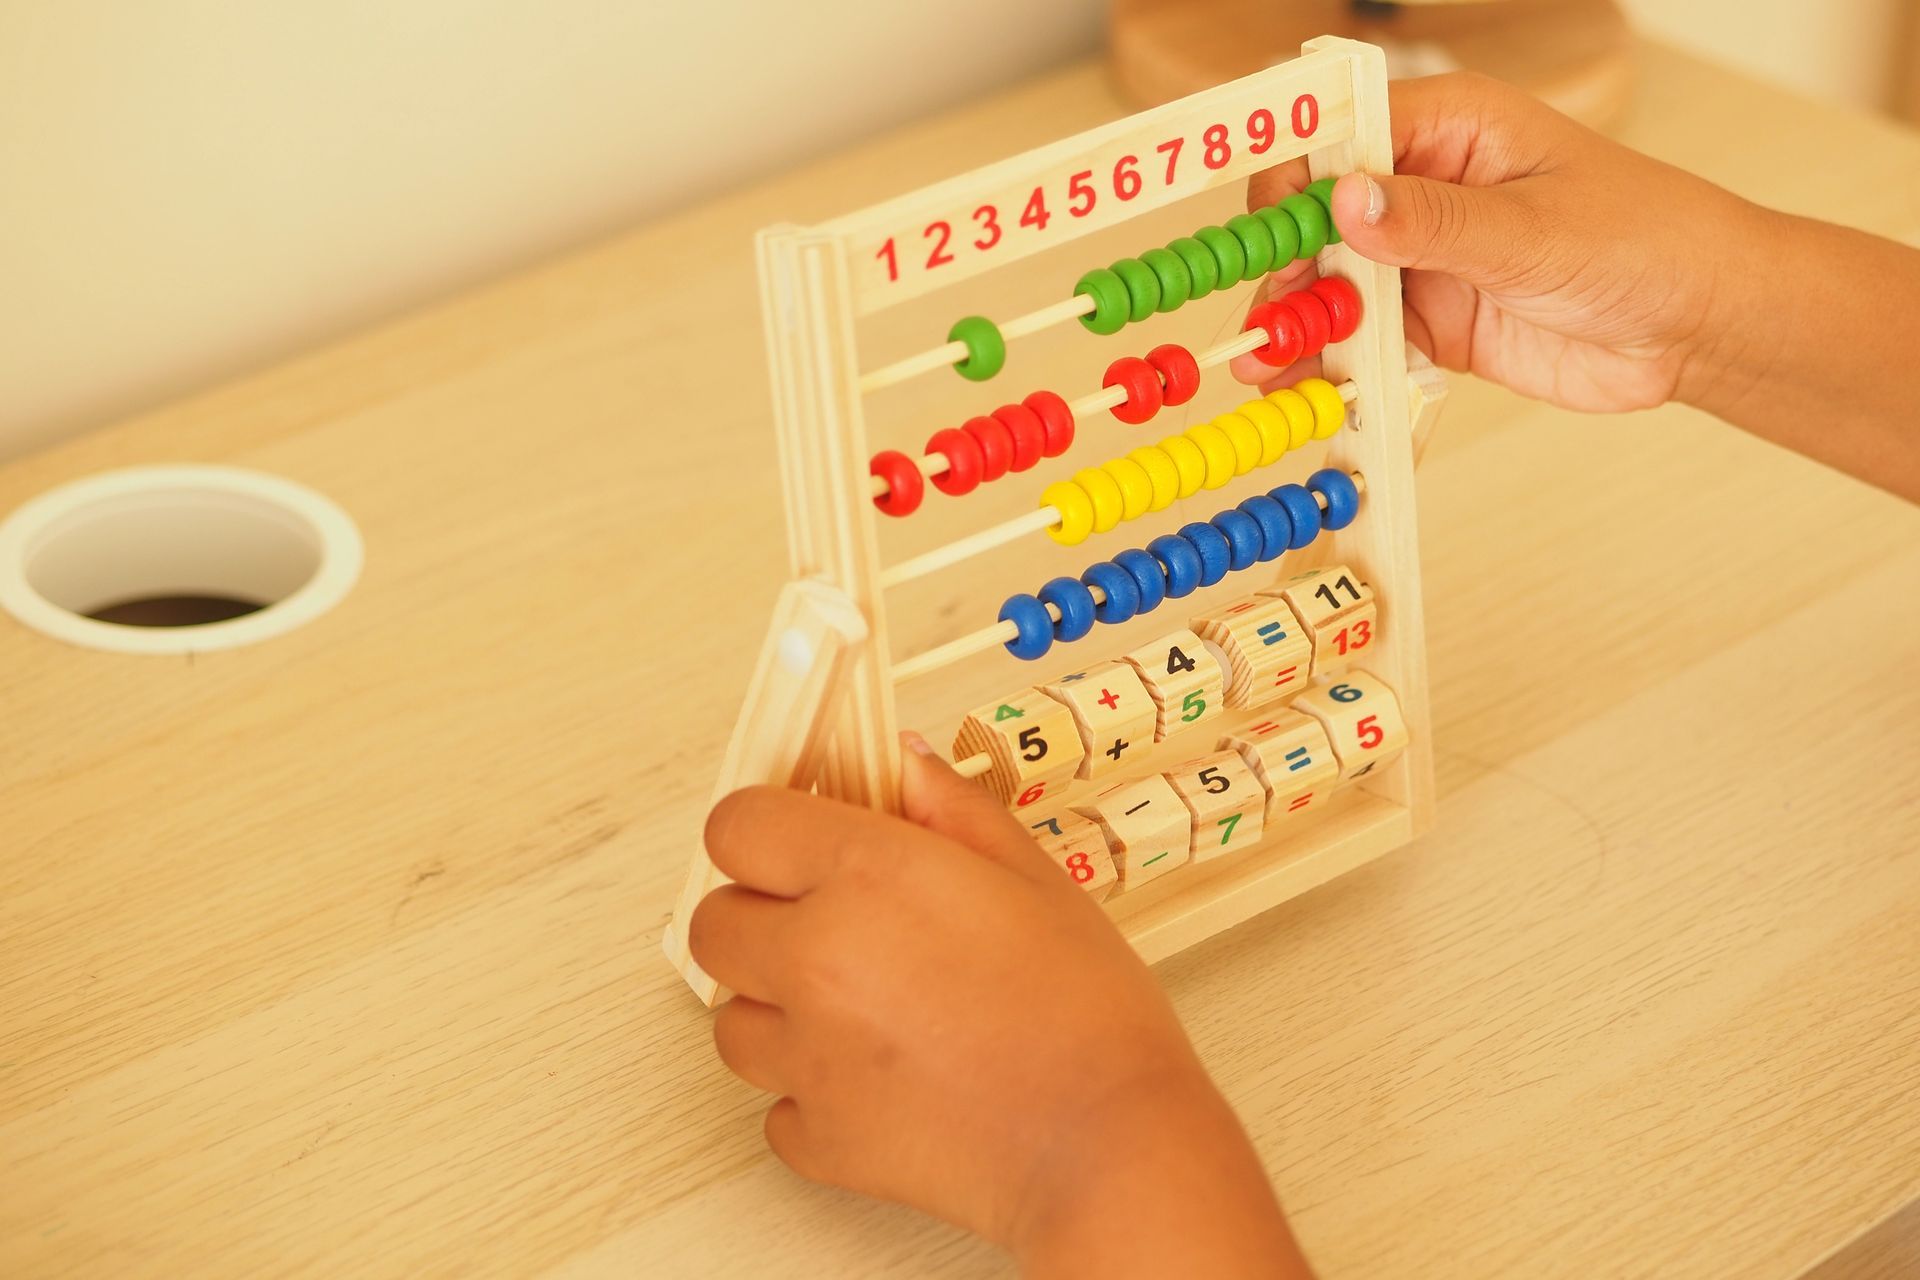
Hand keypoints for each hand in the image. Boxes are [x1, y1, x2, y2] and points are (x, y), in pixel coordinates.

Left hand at [688, 737, 1310, 1277]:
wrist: (1110, 1145)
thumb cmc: (1087, 1014)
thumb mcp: (1033, 877)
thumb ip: (952, 809)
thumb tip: (902, 765)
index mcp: (865, 875)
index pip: (736, 825)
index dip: (765, 828)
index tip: (798, 841)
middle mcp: (815, 960)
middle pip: (712, 922)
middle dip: (760, 916)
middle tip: (831, 925)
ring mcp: (806, 1057)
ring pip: (730, 1021)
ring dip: (778, 1008)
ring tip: (864, 1010)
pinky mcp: (817, 1138)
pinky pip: (775, 1104)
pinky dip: (813, 1092)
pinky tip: (884, 1077)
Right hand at [1231, 72, 1765, 415]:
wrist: (1695, 325)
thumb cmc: (1645, 241)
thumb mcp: (1534, 231)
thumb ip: (1434, 222)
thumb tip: (1345, 200)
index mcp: (1450, 127)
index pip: (1339, 133)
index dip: (1294, 179)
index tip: (1271, 234)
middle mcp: (1423, 184)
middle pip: (1318, 214)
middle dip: (1284, 262)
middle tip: (1270, 315)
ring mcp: (1422, 254)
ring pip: (1329, 280)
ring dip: (1296, 320)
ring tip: (1267, 364)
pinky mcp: (1428, 317)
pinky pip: (1358, 335)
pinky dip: (1327, 360)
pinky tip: (1300, 383)